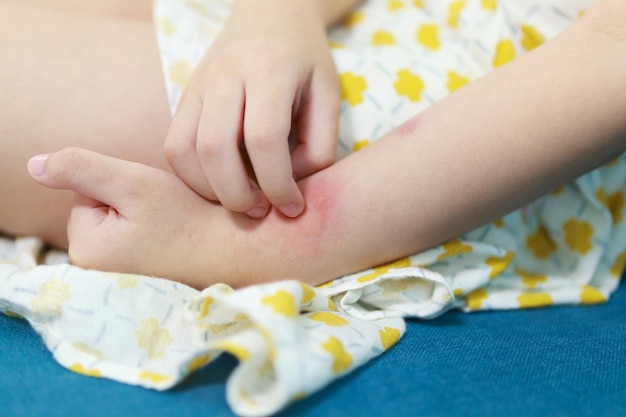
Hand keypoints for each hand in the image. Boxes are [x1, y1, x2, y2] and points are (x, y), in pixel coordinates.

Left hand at [27, 148, 232, 287]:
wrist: (240, 250)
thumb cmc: (191, 217)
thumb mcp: (134, 183)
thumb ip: (81, 168)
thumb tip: (33, 165)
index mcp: (86, 251)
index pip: (85, 195)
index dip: (122, 186)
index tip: (154, 202)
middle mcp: (95, 274)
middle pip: (99, 213)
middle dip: (129, 204)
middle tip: (166, 214)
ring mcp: (117, 281)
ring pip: (118, 226)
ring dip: (141, 218)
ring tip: (172, 226)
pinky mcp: (138, 282)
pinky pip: (132, 243)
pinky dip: (151, 236)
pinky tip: (173, 240)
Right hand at [163, 0, 339, 218]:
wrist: (269, 16)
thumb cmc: (305, 60)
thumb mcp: (329, 95)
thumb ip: (319, 144)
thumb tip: (289, 187)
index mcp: (270, 69)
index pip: (264, 138)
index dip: (277, 184)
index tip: (292, 207)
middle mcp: (225, 75)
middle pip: (214, 147)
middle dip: (236, 194)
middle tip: (260, 212)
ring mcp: (197, 85)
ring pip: (181, 148)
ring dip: (207, 189)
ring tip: (240, 201)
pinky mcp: (184, 97)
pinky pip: (173, 145)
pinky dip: (191, 176)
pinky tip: (220, 184)